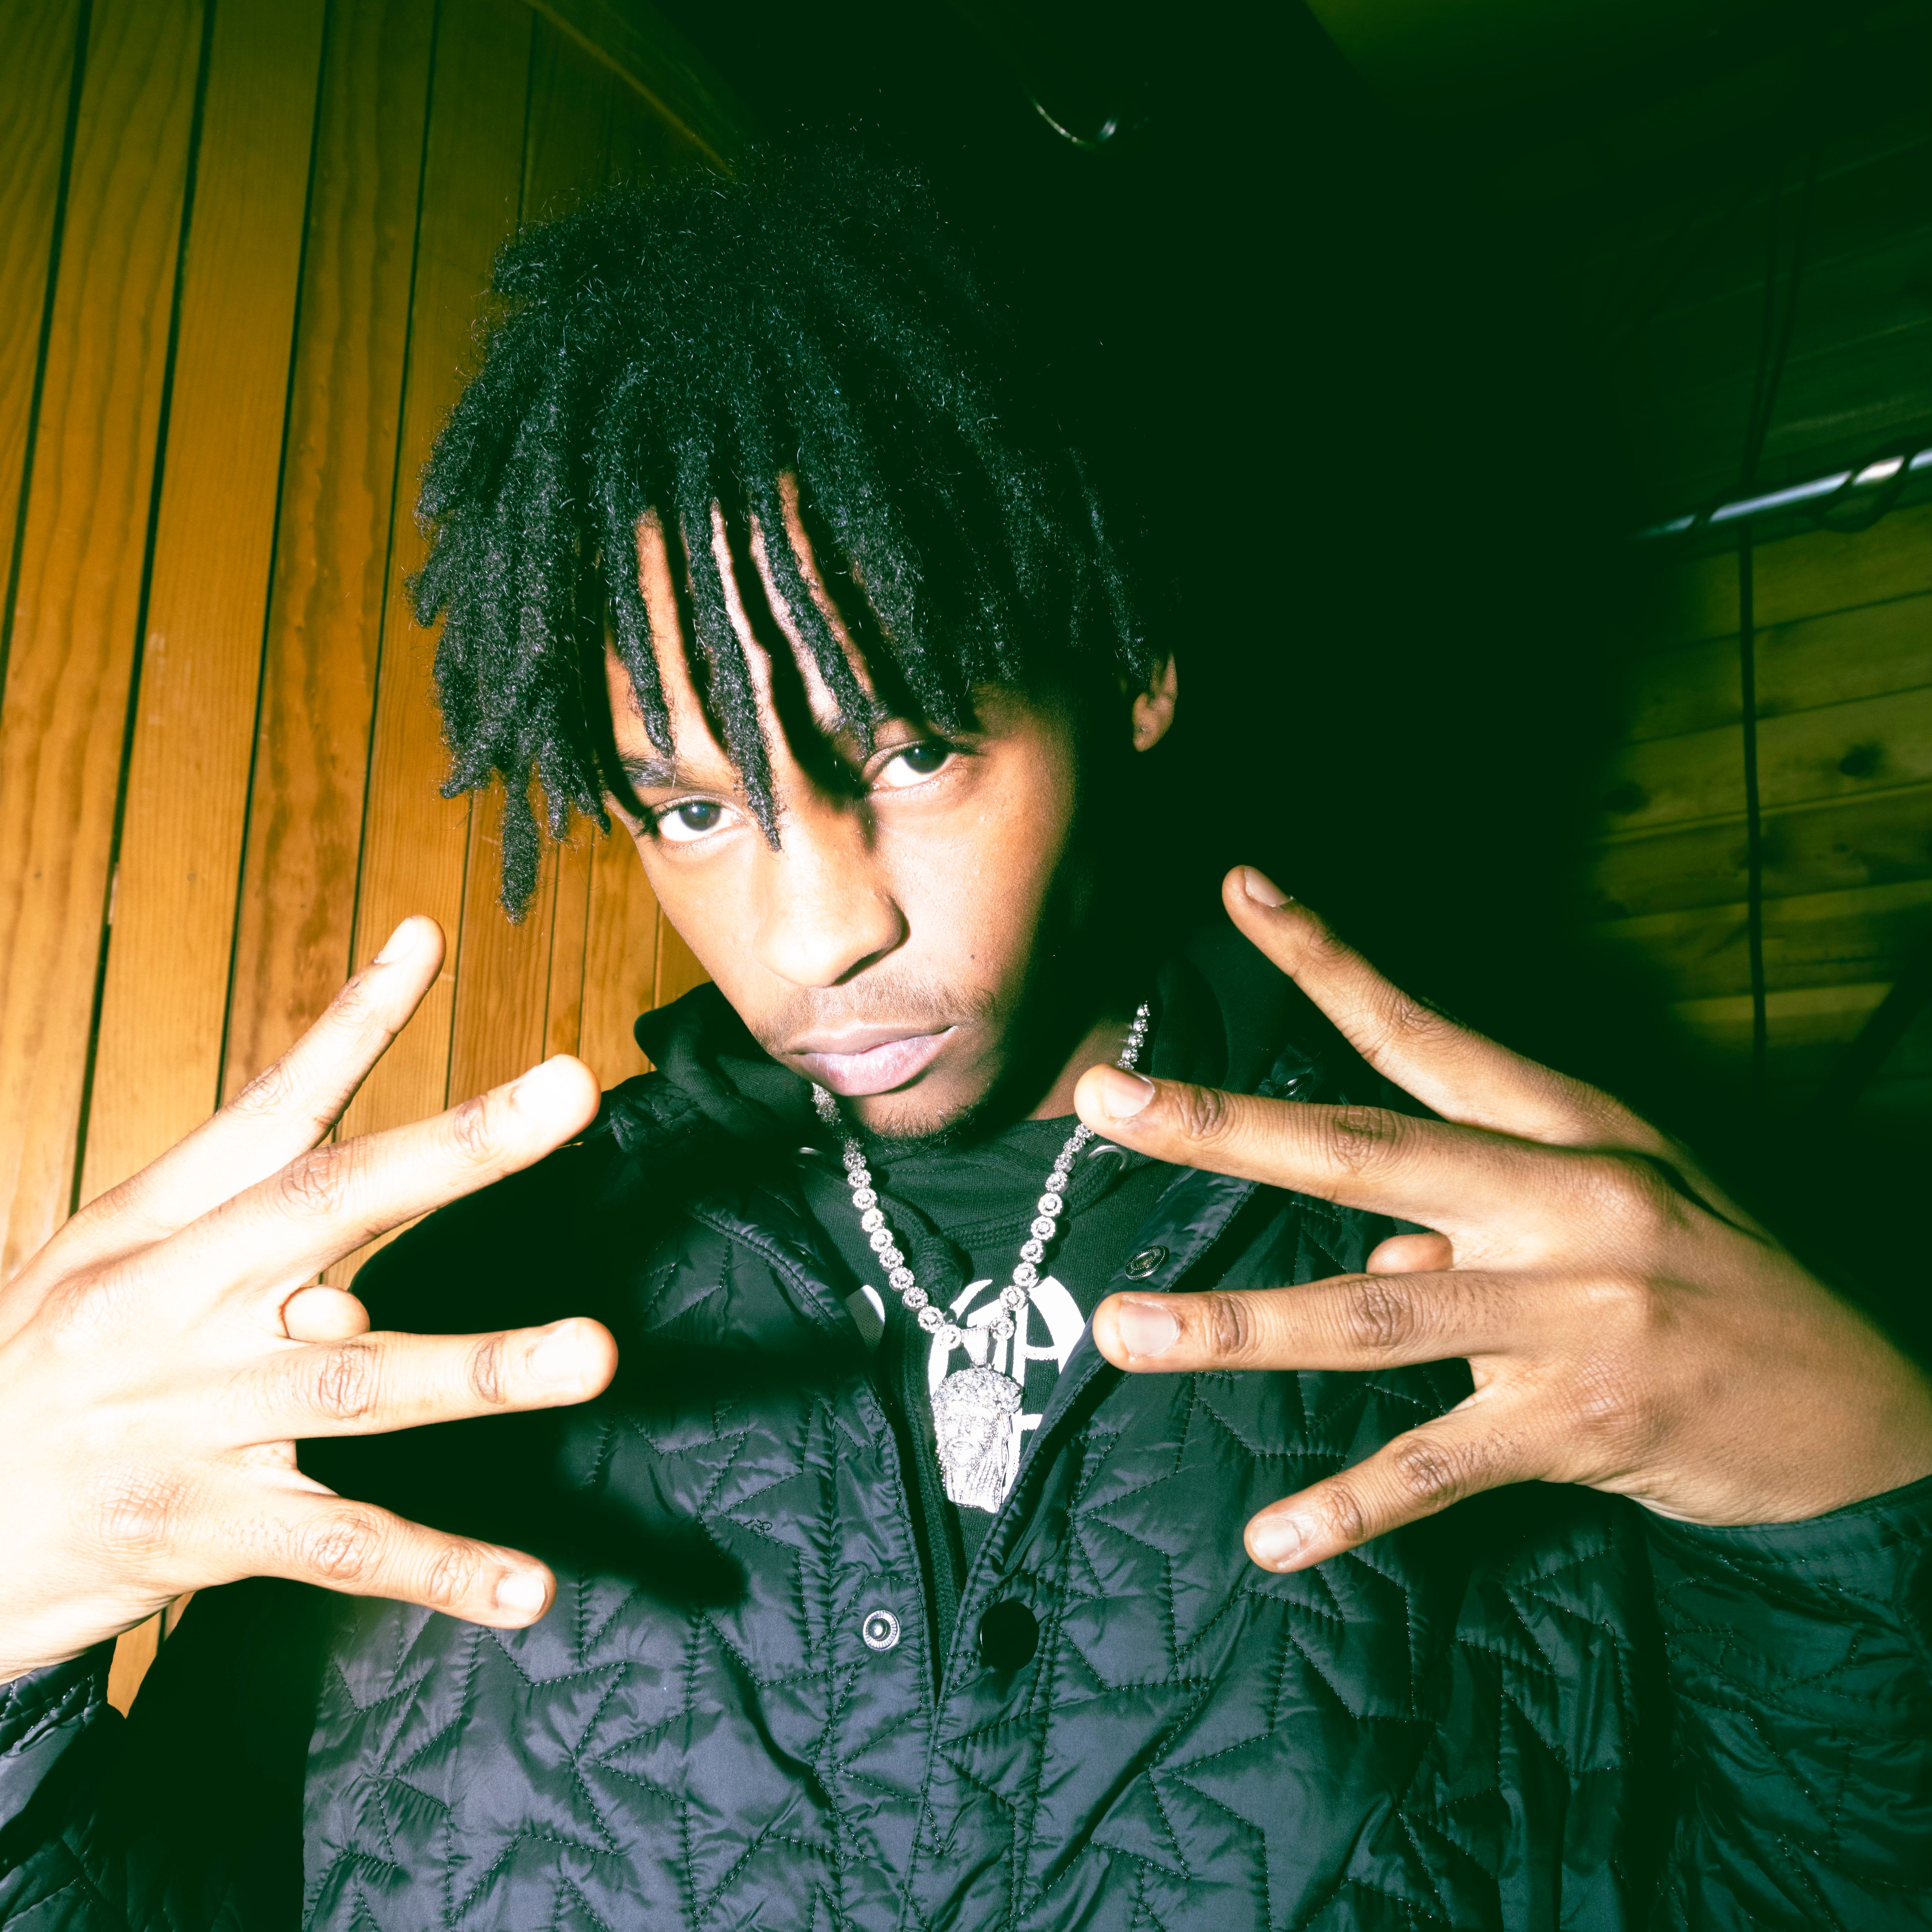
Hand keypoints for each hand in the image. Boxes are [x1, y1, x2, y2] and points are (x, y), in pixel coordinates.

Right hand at [0, 918, 615, 1681]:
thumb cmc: (36, 1368)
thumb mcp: (103, 1260)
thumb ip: (228, 1208)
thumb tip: (341, 1203)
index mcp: (161, 1232)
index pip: (272, 1109)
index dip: (352, 1021)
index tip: (427, 943)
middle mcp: (184, 1307)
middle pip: (335, 1205)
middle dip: (457, 1147)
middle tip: (567, 1091)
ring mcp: (197, 1420)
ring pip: (360, 1381)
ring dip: (483, 1367)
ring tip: (591, 1353)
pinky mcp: (205, 1532)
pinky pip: (341, 1549)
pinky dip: (439, 1570)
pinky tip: (528, 1591)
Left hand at [1075, 867, 1931, 1573]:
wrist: (1868, 1412)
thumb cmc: (1719, 1289)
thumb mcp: (1613, 1216)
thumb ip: (1476, 1223)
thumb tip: (1368, 1257)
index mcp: (1569, 1135)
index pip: (1422, 1035)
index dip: (1329, 960)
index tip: (1244, 890)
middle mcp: (1562, 1206)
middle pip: (1365, 1153)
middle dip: (1227, 1128)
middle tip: (1106, 1105)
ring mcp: (1569, 1318)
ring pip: (1372, 1313)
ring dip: (1237, 1325)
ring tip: (1121, 1328)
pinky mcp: (1579, 1428)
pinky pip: (1436, 1466)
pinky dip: (1349, 1507)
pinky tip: (1269, 1540)